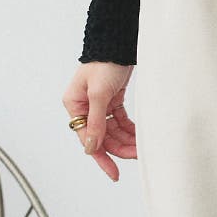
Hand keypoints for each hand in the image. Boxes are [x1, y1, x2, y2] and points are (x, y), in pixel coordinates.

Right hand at [62, 61, 135, 181]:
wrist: (117, 43)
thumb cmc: (105, 63)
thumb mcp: (99, 93)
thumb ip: (96, 121)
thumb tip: (91, 146)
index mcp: (74, 105)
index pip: (88, 139)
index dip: (102, 158)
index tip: (115, 174)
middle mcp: (84, 107)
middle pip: (102, 137)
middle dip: (120, 148)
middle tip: (138, 157)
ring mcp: (98, 105)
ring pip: (113, 132)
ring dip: (127, 141)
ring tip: (142, 148)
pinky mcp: (111, 101)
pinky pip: (120, 122)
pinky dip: (129, 130)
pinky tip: (140, 136)